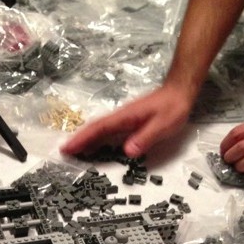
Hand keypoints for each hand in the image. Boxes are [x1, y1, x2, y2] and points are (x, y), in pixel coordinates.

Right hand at [61, 81, 193, 159]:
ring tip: (74, 151)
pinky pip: (108, 131)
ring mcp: (123, 119)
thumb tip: (128, 151)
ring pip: (100, 130)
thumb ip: (146, 137)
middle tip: (64, 152)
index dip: (82, 139)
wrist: (179, 91)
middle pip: (94, 129)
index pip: (99, 129)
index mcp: (125, 118)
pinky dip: (98, 138)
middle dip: (78, 140)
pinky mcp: (128, 121)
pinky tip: (96, 145)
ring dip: (86, 139)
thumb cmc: (173, 107)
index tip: (68, 147)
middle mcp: (120, 117)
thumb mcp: (163, 125)